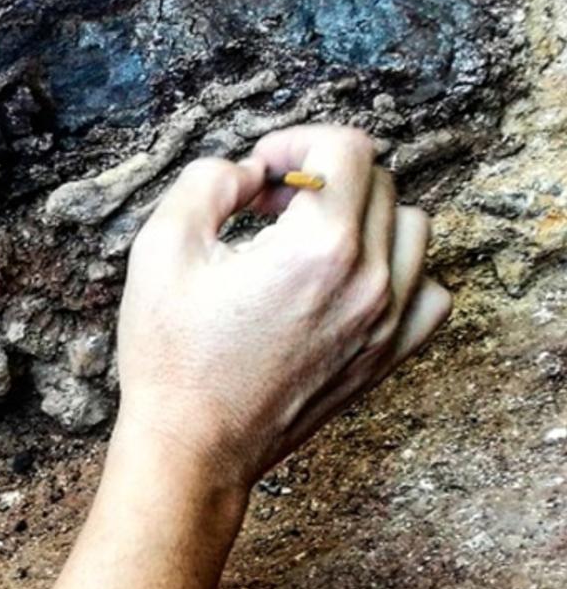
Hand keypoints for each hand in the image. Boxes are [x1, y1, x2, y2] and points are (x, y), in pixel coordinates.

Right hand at [113, 124, 449, 491]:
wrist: (194, 447)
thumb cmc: (172, 357)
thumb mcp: (159, 250)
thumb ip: (207, 183)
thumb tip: (249, 172)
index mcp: (318, 246)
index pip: (348, 147)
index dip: (298, 141)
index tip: (262, 170)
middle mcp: (369, 279)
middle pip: (379, 182)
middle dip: (323, 177)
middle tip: (269, 207)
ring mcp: (386, 321)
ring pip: (412, 229)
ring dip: (365, 217)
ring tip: (310, 240)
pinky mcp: (387, 356)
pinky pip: (430, 291)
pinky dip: (402, 273)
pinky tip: (352, 282)